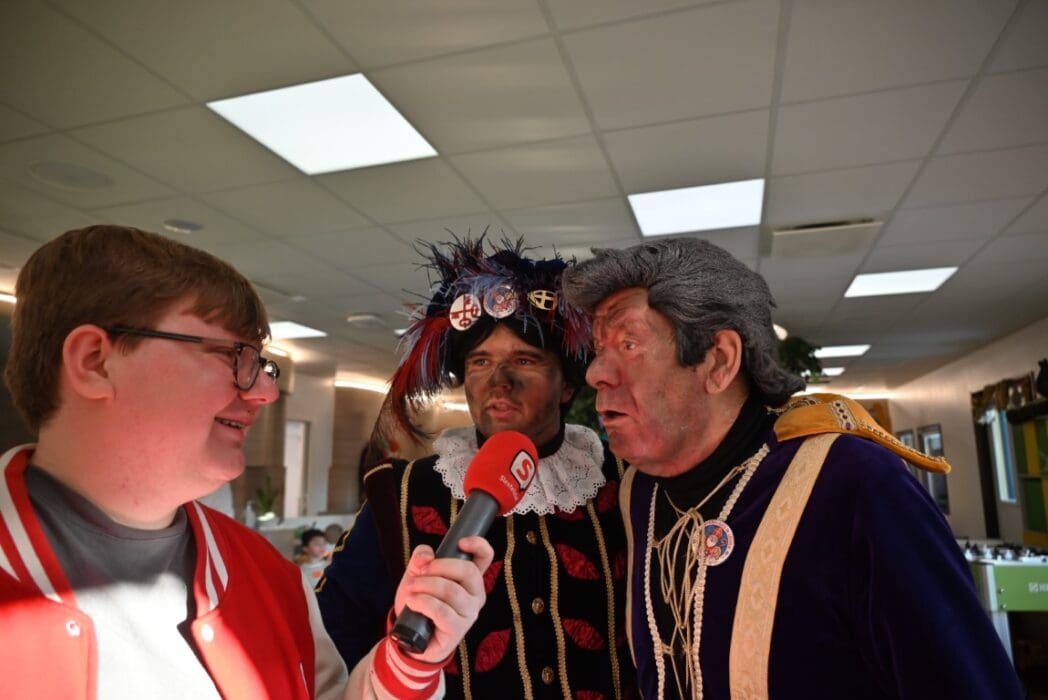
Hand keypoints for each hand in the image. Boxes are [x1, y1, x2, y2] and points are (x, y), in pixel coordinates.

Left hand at [392, 536, 493, 663]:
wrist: (409, 635)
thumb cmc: (418, 602)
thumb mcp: (416, 575)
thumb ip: (420, 560)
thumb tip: (426, 556)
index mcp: (470, 579)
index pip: (484, 558)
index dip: (478, 545)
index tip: (461, 542)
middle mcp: (475, 595)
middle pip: (468, 571)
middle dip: (439, 566)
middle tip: (420, 571)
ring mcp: (468, 614)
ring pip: (451, 591)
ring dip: (425, 586)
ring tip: (411, 589)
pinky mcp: (457, 630)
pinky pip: (442, 611)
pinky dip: (422, 603)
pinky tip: (412, 602)